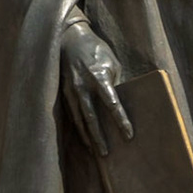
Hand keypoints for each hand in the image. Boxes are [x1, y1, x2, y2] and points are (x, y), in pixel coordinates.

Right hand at [60, 20, 132, 155]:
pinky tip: (84, 137)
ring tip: (95, 151)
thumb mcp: (112, 63)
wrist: (70, 39)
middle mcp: (82, 86)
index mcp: (99, 77)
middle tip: (106, 154)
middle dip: (99, 137)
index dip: (120, 121)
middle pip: (92, 118)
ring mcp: (70, 90)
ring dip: (87, 136)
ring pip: (79, 119)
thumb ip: (115, 83)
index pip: (112, 104)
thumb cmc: (97, 50)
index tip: (128, 135)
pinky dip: (79, 127)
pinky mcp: (63, 92)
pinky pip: (72, 114)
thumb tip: (120, 103)